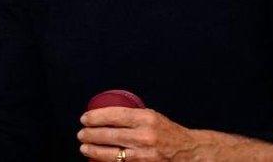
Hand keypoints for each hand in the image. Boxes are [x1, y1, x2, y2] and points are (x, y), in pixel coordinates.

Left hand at [77, 107, 200, 160]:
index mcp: (146, 119)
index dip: (95, 117)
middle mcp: (145, 136)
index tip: (84, 119)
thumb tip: (102, 115)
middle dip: (90, 135)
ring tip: (84, 148)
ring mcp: (145, 155)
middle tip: (81, 134)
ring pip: (112, 154)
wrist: (191, 152)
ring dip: (94, 151)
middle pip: (109, 135)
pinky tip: (97, 160)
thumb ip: (131, 116)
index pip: (114, 115)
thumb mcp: (152, 117)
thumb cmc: (167, 133)